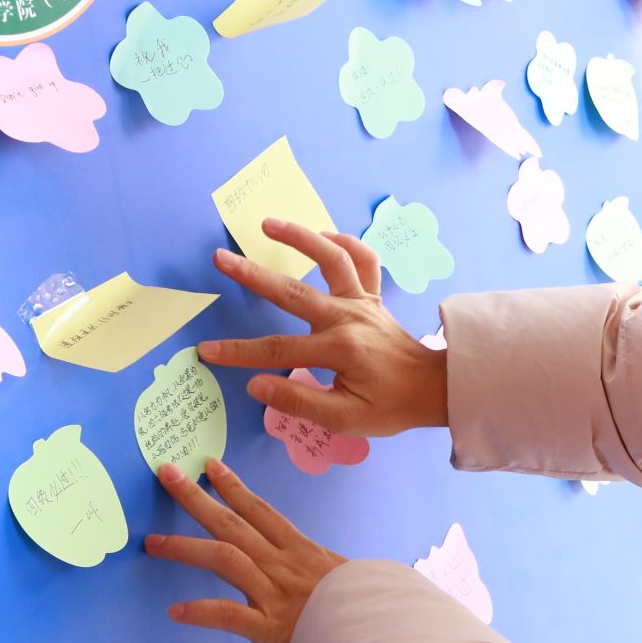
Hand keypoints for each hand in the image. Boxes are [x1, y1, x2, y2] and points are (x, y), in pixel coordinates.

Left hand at [145, 459, 346, 642]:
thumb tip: (303, 560)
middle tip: (166, 475)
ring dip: (185, 547)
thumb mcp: (341, 574)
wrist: (378, 635)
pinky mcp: (268, 627)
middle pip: (232, 523)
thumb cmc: (364, 607)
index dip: (232, 486)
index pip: (260, 510)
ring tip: (153, 542)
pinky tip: (175, 611)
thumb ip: (314, 565)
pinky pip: (229, 615)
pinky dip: (201, 612)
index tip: (208, 465)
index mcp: (300, 549)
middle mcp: (282, 563)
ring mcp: (273, 592)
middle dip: (196, 497)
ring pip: (224, 558)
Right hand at [199, 219, 447, 436]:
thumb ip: (299, 401)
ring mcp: (363, 302)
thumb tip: (256, 384)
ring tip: (268, 224)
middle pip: (294, 291)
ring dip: (301, 237)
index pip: (278, 350)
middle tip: (221, 258)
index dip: (239, 353)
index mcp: (339, 349)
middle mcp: (349, 317)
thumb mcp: (346, 419)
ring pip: (333, 258)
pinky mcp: (373, 297)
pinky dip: (345, 243)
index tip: (206, 351)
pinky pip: (363, 260)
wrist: (435, 389)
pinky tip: (323, 233)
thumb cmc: (390, 407)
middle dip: (253, 274)